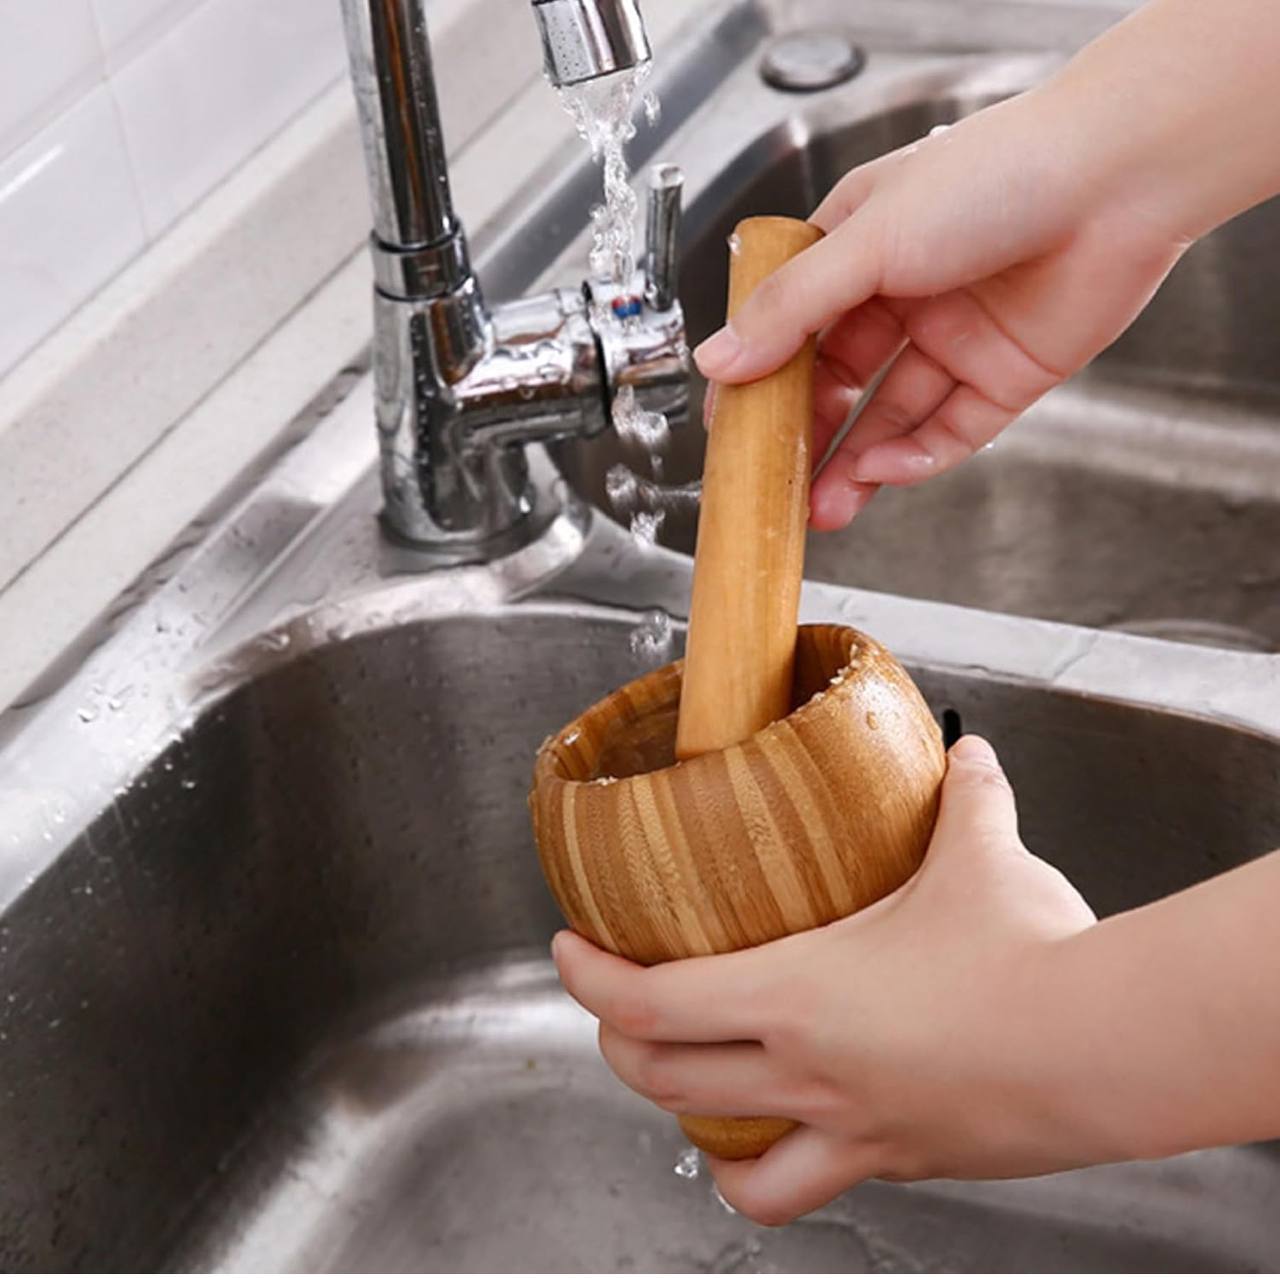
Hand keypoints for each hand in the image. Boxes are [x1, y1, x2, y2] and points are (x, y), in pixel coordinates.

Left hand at [552, 736, 1103, 1224]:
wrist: (1106, 1048)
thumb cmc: (1030, 958)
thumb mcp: (982, 855)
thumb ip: (966, 798)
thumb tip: (970, 759)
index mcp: (796, 994)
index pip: (649, 1000)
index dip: (588, 979)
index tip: (566, 948)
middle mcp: (806, 1073)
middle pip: (662, 1082)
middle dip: (617, 1043)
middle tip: (612, 1005)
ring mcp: (851, 1129)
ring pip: (729, 1164)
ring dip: (687, 1125)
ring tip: (687, 1086)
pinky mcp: (902, 1161)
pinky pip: (814, 1186)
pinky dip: (779, 1169)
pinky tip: (793, 1133)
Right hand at [695, 84, 1188, 529]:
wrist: (1121, 180)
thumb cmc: (997, 174)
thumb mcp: (865, 241)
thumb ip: (789, 311)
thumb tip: (720, 361)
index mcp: (861, 247)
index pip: (793, 327)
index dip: (760, 379)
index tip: (732, 428)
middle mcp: (905, 295)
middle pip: (837, 383)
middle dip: (806, 437)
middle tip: (775, 481)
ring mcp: (954, 339)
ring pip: (888, 418)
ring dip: (852, 463)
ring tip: (820, 506)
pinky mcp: (1003, 377)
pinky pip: (948, 432)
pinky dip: (913, 457)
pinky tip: (882, 471)